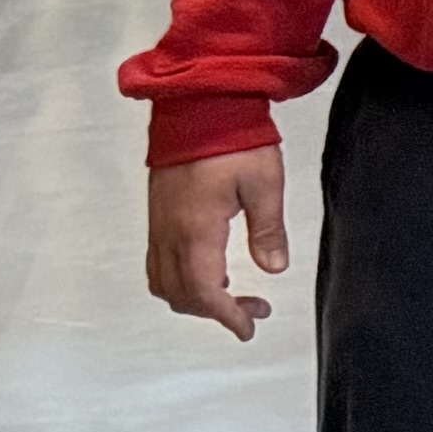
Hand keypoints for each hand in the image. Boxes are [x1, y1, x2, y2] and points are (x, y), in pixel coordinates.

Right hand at [147, 147, 289, 336]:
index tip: (249, 327)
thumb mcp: (264, 182)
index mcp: (195, 230)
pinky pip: (159, 262)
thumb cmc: (232, 138)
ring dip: (195, 297)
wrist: (197, 104)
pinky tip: (213, 269)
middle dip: (215, 311)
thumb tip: (274, 268)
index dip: (226, 316)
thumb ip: (268, 228)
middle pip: (180, 294)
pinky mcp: (157, 214)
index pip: (203, 291)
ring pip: (164, 281)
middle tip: (254, 309)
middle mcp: (168, 233)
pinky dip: (181, 278)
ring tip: (234, 292)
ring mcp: (158, 224)